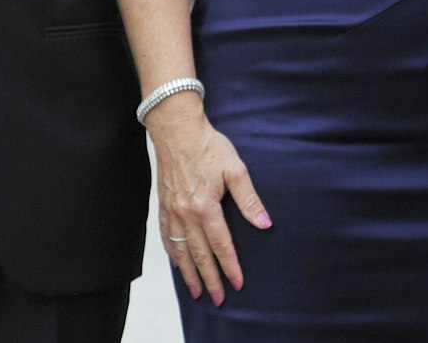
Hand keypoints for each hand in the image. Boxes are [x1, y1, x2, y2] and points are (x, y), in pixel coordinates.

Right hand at [147, 104, 270, 304]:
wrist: (176, 130)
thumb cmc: (208, 145)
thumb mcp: (235, 169)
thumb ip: (249, 200)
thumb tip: (264, 223)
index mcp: (206, 207)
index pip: (221, 245)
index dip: (230, 266)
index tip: (238, 283)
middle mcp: (186, 214)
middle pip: (199, 254)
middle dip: (210, 279)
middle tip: (219, 298)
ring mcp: (172, 211)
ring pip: (180, 250)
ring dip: (189, 273)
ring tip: (196, 291)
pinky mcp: (163, 205)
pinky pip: (165, 237)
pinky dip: (171, 254)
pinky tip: (177, 263)